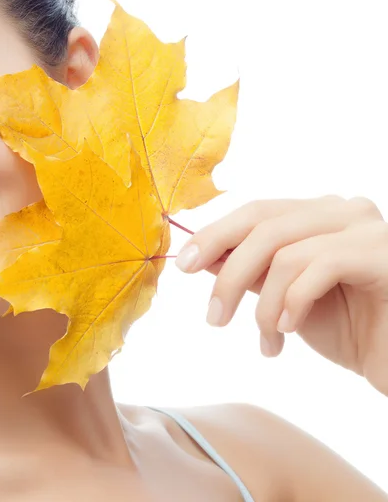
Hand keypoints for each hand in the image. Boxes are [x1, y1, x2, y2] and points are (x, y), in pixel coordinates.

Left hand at [175, 196, 387, 395]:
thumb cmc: (349, 329)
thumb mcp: (285, 298)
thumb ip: (252, 271)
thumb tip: (204, 255)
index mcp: (319, 215)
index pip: (256, 212)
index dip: (215, 234)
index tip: (184, 263)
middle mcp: (344, 211)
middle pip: (263, 225)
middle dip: (228, 272)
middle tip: (214, 316)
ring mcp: (367, 229)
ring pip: (285, 251)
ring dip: (262, 305)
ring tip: (265, 340)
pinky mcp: (384, 254)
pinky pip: (318, 267)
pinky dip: (292, 303)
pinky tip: (287, 332)